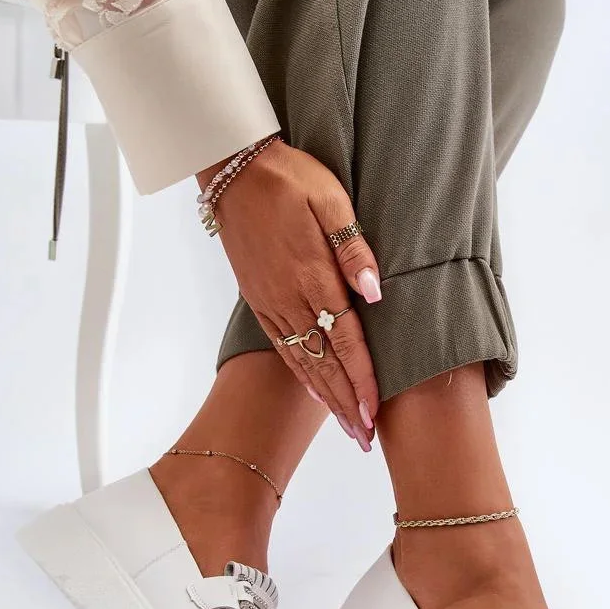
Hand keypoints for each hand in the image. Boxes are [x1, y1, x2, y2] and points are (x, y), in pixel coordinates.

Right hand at [199, 138, 381, 447]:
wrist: (233, 168)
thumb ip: (353, 248)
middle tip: (366, 440)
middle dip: (348, 405)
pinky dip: (304, 376)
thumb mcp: (330, 199)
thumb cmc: (289, 177)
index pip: (345, 340)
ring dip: (328, 398)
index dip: (363, 381)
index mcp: (312, 275)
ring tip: (349, 428)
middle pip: (325, 364)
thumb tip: (375, 292)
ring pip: (304, 362)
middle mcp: (289, 298)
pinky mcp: (259, 300)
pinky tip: (318, 392)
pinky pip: (283, 348)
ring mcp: (271, 302)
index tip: (376, 414)